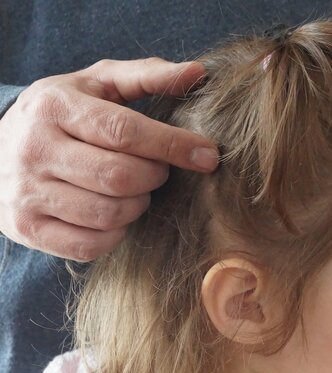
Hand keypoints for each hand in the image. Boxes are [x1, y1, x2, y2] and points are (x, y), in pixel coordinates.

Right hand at [0, 58, 217, 260]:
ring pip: (108, 215)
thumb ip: (145, 76)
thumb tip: (197, 73)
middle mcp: (36, 150)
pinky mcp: (29, 228)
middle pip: (119, 178)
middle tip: (157, 171)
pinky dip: (115, 234)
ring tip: (134, 191)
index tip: (207, 155)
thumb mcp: (95, 86)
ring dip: (136, 207)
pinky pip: (90, 245)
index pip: (124, 131)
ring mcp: (29, 194)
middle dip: (153, 178)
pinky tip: (114, 216)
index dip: (173, 146)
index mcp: (55, 107)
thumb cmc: (61, 117)